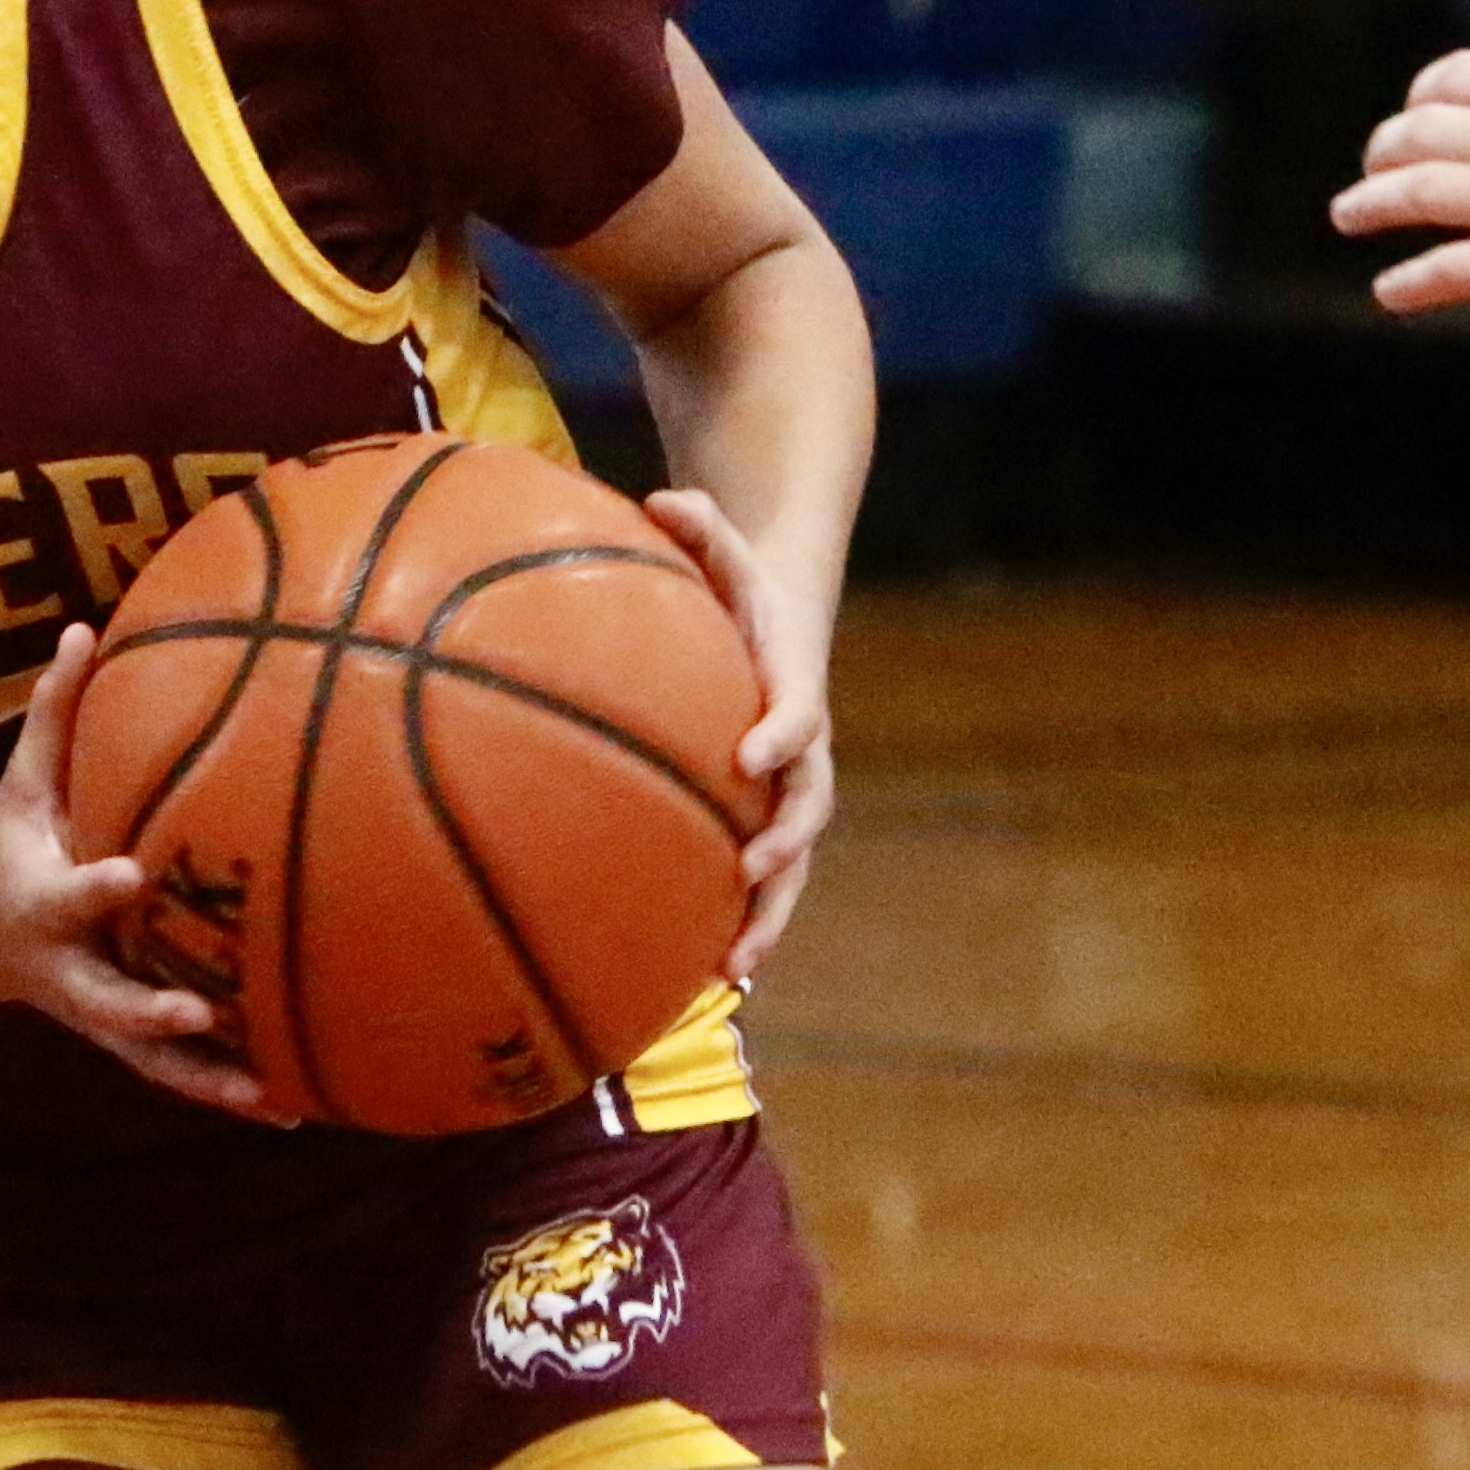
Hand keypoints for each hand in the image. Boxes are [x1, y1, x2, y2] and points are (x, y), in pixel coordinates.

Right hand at [0, 625, 265, 1113]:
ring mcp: (93, 1014)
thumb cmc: (6, 843)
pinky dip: (227, 1091)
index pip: (69, 893)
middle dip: (147, 1013)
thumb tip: (85, 627)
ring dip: (204, 1082)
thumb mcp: (18, 781)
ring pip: (148, 1060)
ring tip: (270, 1099)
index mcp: (41, 900)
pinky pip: (175, 1073)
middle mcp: (66, 970)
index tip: (135, 874)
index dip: (98, 888)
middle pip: (104, 1002)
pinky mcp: (119, 1040)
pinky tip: (294, 1108)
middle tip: (197, 1014)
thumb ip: (54, 712)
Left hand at [644, 487, 834, 972]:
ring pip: (789, 867)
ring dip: (766, 917)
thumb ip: (702, 525)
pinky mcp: (761, 821)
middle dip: (783, 849)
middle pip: (807, 811)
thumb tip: (662, 493)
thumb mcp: (725, 549)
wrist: (779, 625)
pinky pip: (754, 881)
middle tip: (753, 874)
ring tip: (732, 969)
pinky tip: (696, 976)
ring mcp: (785, 794)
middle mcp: (799, 751)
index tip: (749, 757)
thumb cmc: (738, 588)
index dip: (781, 734)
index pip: (799, 715)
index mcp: (793, 689)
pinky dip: (735, 924)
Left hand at [1332, 48, 1469, 317]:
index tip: (1411, 121)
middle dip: (1384, 151)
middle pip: (1419, 132)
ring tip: (1348, 216)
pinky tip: (1389, 293)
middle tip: (1371, 173)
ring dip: (1368, 205)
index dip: (1419, 100)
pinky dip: (1407, 283)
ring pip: (1414, 193)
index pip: (1453, 78)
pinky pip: (1447, 271)